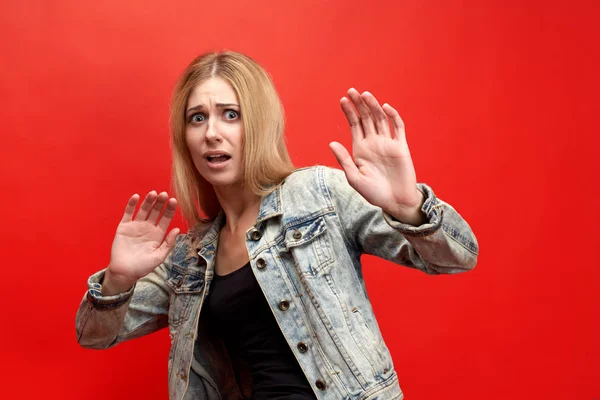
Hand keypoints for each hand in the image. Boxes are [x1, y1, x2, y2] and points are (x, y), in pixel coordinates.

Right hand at [104, 191, 179, 293]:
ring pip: (143, 210)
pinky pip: (128, 213)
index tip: (174, 201)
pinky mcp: (124, 227)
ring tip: (153, 193)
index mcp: (158, 234)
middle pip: (155, 212)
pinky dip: (131, 205)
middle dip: (160, 203)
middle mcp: (148, 227)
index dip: (169, 210)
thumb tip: (178, 229)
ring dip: (148, 201)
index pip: (165, 218)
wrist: (124, 273)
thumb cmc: (143, 267)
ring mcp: (136, 226)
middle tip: (164, 194)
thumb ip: (168, 243)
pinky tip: (136, 197)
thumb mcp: (159, 257)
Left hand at [330, 88, 424, 224]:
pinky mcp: (401, 147)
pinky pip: (398, 128)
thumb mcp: (354, 178)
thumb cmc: (373, 193)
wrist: (395, 202)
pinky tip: (385, 108)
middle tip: (352, 91)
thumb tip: (332, 143)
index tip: (343, 100)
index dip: (349, 112)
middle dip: (359, 105)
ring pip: (380, 119)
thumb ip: (344, 160)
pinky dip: (393, 117)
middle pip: (366, 118)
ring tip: (365, 95)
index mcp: (360, 149)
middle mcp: (374, 143)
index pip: (354, 125)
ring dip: (373, 107)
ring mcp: (388, 143)